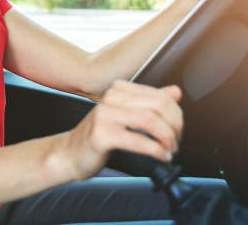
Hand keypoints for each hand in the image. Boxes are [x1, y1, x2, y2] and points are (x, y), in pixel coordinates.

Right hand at [61, 80, 182, 179]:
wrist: (69, 154)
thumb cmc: (99, 137)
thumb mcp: (126, 115)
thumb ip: (150, 102)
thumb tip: (176, 92)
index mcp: (120, 90)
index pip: (160, 95)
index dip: (176, 114)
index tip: (178, 130)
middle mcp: (112, 98)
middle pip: (158, 106)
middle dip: (175, 126)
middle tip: (176, 142)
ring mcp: (105, 115)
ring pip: (150, 121)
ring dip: (167, 138)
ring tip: (170, 150)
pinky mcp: (101, 135)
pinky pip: (138, 140)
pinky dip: (156, 150)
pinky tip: (161, 157)